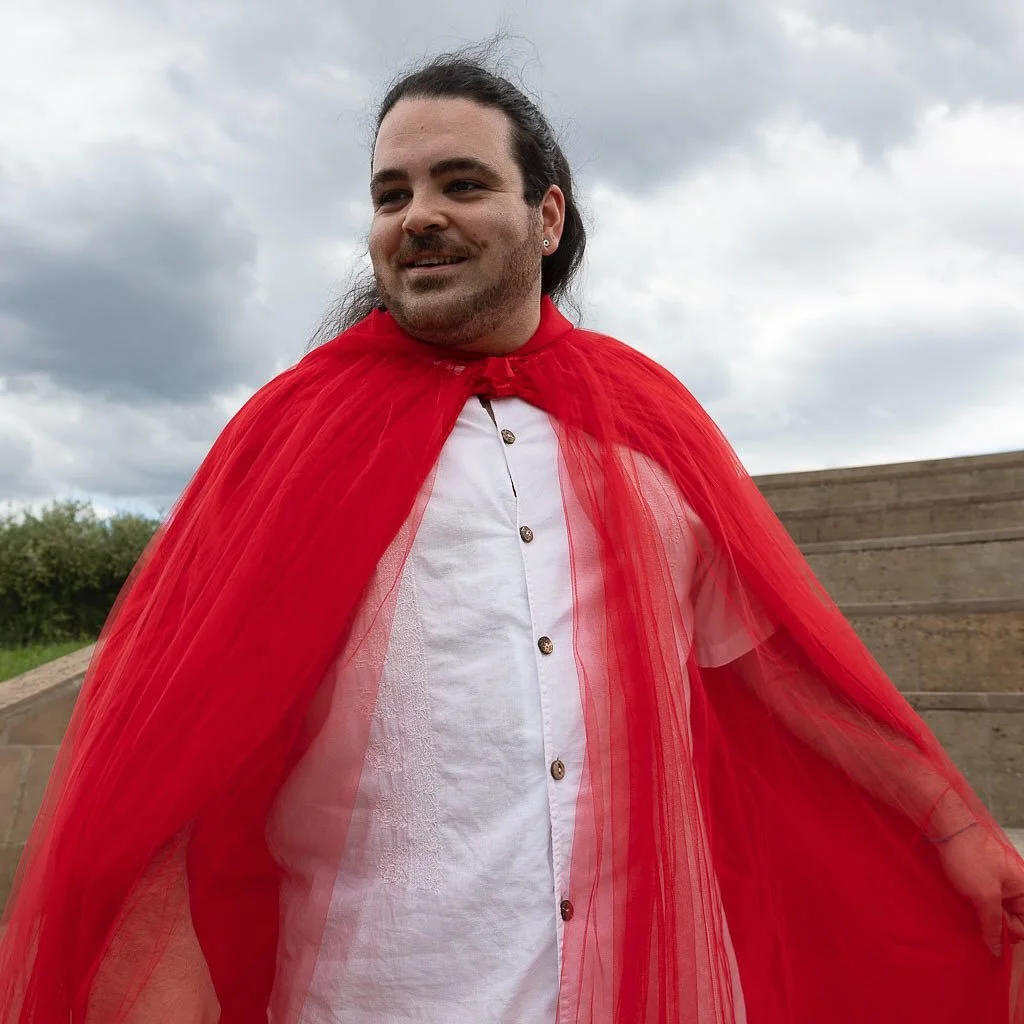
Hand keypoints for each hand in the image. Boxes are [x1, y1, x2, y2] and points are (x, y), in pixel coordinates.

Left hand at [936, 825, 1023, 956]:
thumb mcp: (985, 895)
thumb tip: (998, 950)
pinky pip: (987, 902)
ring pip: (998, 912)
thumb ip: (994, 924)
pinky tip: (967, 912)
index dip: (1013, 935)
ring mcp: (999, 884)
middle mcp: (1016, 888)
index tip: (996, 943)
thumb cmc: (971, 857)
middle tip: (981, 929)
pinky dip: (978, 910)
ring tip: (972, 920)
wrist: (949, 828)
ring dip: (986, 920)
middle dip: (999, 928)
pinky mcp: (983, 880)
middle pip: (1014, 920)